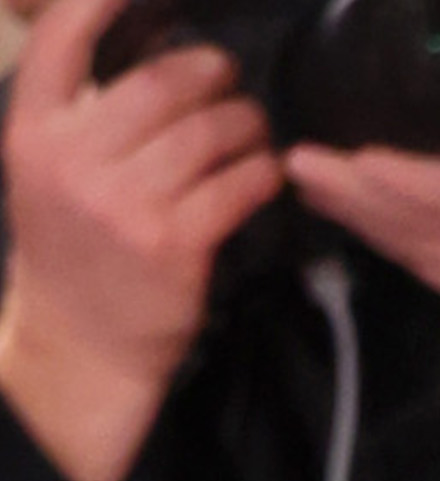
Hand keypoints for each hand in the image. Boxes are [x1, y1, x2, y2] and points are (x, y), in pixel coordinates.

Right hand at [0, 0, 283, 480]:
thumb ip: (80, 113)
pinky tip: (265, 175)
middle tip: (228, 82)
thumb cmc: (73, 247)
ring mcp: (123, 201)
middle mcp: (72, 158)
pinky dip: (263, 173)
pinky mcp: (174, 242)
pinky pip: (240, 183)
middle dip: (212, 73)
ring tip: (251, 131)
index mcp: (32, 131)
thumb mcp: (48, 171)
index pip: (61, 38)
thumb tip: (147, 46)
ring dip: (247, 124)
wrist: (81, 343)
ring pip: (211, 130)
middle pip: (163, 81)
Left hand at [286, 104, 439, 446]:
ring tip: (308, 175)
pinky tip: (346, 210)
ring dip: (355, 213)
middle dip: (358, 189)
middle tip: (302, 155)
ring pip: (415, 244)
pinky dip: (379, 237)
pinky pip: (423, 266)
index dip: (406, 174)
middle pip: (428, 215)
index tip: (357, 144)